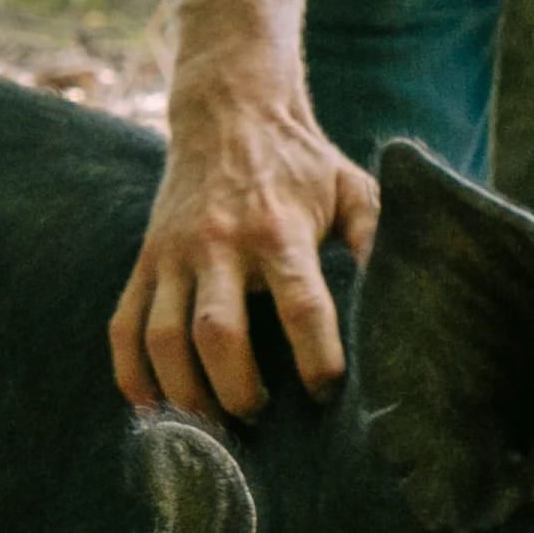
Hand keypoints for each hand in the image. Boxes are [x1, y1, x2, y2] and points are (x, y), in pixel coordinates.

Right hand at [112, 75, 381, 421]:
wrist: (228, 108)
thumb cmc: (300, 160)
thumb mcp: (351, 187)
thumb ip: (378, 238)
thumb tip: (409, 293)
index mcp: (278, 229)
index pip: (300, 307)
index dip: (316, 359)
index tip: (326, 391)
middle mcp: (219, 243)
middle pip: (218, 334)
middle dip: (238, 390)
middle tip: (260, 417)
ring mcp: (173, 253)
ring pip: (164, 339)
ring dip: (185, 393)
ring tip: (212, 425)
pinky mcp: (145, 260)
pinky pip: (124, 327)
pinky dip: (131, 375)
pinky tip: (154, 407)